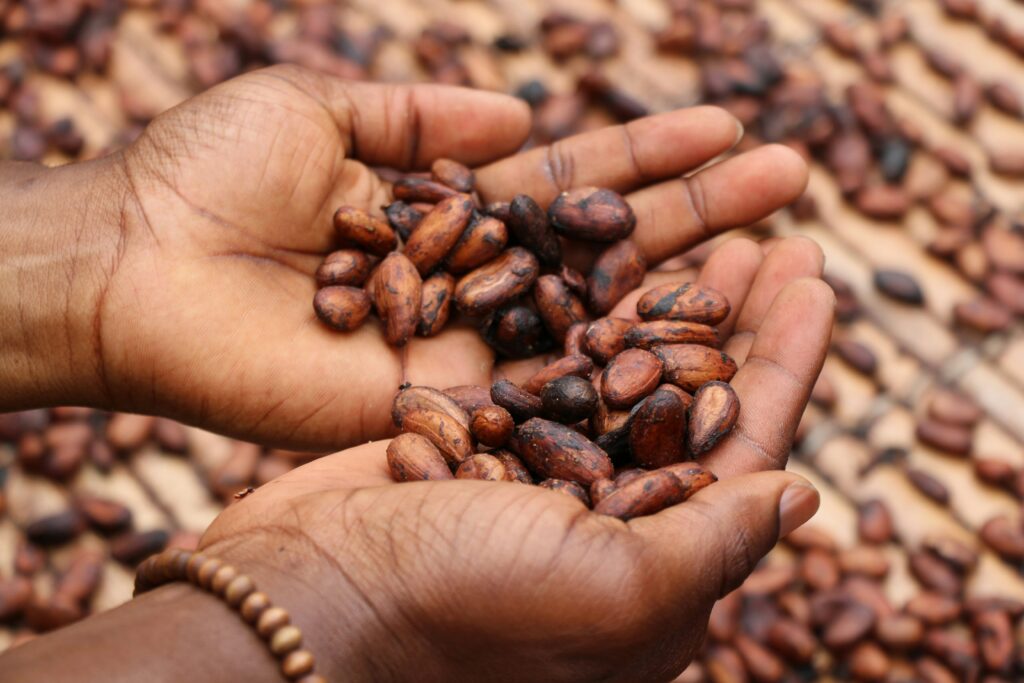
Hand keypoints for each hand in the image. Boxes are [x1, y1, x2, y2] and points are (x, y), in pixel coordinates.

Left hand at [19, 64, 808, 450]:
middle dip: (698, 212)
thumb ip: (422, 116)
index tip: (727, 126)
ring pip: (594, 318)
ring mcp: (464, 345)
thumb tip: (520, 115)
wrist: (132, 267)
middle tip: (790, 177)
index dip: (648, 156)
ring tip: (779, 245)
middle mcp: (472, 281)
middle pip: (604, 250)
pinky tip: (699, 345)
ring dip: (685, 286)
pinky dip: (618, 368)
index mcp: (447, 207)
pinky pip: (541, 385)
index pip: (571, 183)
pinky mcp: (439, 402)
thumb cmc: (207, 174)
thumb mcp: (318, 107)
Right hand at [200, 246, 832, 680]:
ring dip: (669, 306)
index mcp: (656, 572)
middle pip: (694, 402)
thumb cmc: (465, 610)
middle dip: (737, 323)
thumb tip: (801, 492)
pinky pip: (554, 366)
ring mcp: (540, 477)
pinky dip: (588, 314)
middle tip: (773, 242)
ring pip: (627, 374)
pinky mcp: (480, 439)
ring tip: (708, 239)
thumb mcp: (617, 593)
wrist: (310, 597)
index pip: (748, 452)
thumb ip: (714, 543)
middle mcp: (607, 524)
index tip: (816, 283)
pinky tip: (611, 264)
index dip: (787, 365)